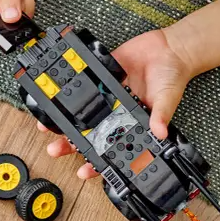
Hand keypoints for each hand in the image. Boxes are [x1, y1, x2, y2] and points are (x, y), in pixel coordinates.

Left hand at [45, 28, 195, 179]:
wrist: (169, 49)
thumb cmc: (172, 77)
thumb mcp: (168, 98)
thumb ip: (161, 115)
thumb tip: (160, 132)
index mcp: (131, 123)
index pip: (112, 147)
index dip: (98, 162)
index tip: (84, 171)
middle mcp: (116, 113)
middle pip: (90, 133)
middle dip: (71, 144)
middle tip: (55, 150)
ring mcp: (108, 96)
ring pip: (82, 113)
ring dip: (65, 121)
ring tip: (46, 128)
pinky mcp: (103, 76)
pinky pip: (84, 86)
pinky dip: (70, 93)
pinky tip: (56, 99)